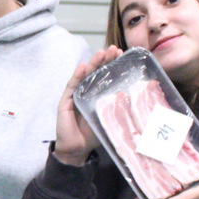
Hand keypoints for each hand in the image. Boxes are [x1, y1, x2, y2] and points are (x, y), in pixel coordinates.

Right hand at [53, 47, 119, 165]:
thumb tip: (134, 98)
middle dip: (105, 60)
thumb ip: (116, 108)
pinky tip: (83, 66)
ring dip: (93, 63)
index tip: (123, 55)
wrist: (76, 149)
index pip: (106, 76)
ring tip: (101, 52)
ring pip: (85, 76)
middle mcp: (86, 92)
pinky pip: (72, 86)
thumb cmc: (92, 135)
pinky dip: (77, 76)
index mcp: (97, 95)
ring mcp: (75, 95)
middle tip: (115, 49)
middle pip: (96, 72)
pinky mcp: (65, 101)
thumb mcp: (108, 118)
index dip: (113, 65)